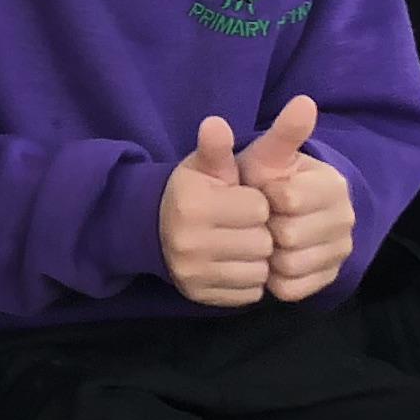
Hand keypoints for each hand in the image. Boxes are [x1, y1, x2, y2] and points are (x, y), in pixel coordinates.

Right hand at [159, 116, 276, 307]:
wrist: (158, 228)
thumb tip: (215, 123)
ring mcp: (194, 274)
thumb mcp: (206, 164)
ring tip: (242, 243)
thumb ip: (218, 146)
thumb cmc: (194, 190)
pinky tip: (236, 263)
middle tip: (244, 224)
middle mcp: (189, 241)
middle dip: (260, 231)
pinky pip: (250, 293)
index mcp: (193, 204)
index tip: (242, 199)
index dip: (257, 202)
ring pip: (260, 271)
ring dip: (258, 258)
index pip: (259, 208)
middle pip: (262, 242)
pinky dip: (249, 280)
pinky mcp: (200, 296)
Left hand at [233, 95, 354, 299]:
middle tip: (260, 219)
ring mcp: (341, 250)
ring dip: (267, 256)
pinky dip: (274, 279)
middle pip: (289, 237)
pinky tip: (270, 261)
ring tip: (264, 238)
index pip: (286, 200)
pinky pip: (292, 288)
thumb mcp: (267, 156)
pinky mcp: (330, 277)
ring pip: (289, 265)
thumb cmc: (267, 180)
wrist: (277, 214)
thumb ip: (281, 133)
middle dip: (265, 228)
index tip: (260, 191)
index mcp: (333, 184)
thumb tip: (304, 101)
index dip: (263, 197)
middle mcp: (346, 217)